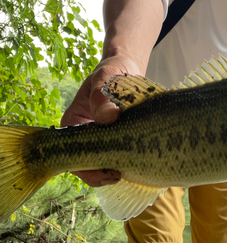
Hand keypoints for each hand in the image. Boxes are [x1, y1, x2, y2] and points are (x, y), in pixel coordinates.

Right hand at [61, 55, 139, 186]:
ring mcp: (100, 138)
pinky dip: (126, 162)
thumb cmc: (112, 70)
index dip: (88, 169)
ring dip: (117, 168)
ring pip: (104, 163)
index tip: (109, 171)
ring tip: (132, 168)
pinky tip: (138, 162)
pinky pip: (118, 156)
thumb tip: (107, 117)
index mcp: (73, 122)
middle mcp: (84, 134)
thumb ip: (102, 94)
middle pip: (88, 165)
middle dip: (103, 173)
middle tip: (122, 174)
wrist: (126, 68)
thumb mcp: (105, 76)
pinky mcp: (117, 139)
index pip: (72, 155)